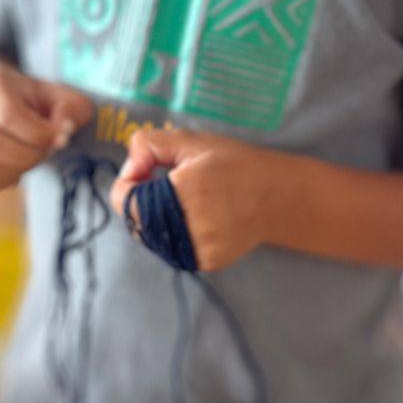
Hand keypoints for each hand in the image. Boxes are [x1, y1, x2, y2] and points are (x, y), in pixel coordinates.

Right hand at [0, 59, 92, 191]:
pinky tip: (21, 167)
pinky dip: (8, 180)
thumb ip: (71, 107)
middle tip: (49, 150)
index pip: (8, 115)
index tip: (63, 137)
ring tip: (35, 156)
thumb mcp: (57, 93)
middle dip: (31, 154)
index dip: (40, 134)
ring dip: (19, 169)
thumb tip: (66, 128)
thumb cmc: (33, 98)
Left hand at [110, 129, 278, 271]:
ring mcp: (201, 247)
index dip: (127, 185)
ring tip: (183, 202)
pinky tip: (194, 219)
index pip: (127, 201)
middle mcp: (194, 223)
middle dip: (142, 203)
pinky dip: (174, 235)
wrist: (275, 196)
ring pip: (152, 239)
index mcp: (187, 189)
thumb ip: (149, 146)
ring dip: (156, 221)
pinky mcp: (207, 261)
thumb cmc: (232, 163)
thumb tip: (129, 170)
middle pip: (137, 221)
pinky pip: (173, 250)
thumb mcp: (190, 141)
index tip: (143, 174)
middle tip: (167, 187)